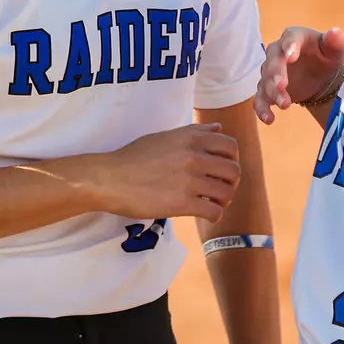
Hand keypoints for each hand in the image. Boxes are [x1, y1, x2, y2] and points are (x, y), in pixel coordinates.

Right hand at [85, 124, 240, 223]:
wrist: (110, 178)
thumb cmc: (134, 157)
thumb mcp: (164, 136)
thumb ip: (194, 132)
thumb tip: (219, 128)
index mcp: (190, 138)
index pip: (230, 146)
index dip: (231, 160)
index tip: (221, 169)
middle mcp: (193, 156)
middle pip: (233, 171)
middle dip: (230, 183)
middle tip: (219, 189)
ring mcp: (189, 180)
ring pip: (226, 192)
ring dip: (223, 200)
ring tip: (211, 202)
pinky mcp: (182, 203)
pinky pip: (214, 211)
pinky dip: (213, 215)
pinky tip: (204, 213)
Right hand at [254, 26, 343, 123]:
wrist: (320, 77)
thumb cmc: (326, 58)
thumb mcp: (334, 50)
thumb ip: (334, 42)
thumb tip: (335, 32)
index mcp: (294, 37)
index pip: (290, 38)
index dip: (289, 47)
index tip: (291, 56)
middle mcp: (278, 53)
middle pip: (273, 61)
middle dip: (276, 73)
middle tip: (282, 85)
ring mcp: (271, 72)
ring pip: (265, 80)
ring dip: (272, 92)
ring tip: (285, 105)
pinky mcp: (268, 90)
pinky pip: (260, 98)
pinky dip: (262, 108)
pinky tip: (269, 119)